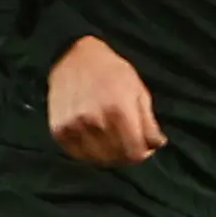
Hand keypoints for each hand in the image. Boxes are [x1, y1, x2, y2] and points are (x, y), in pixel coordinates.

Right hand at [47, 35, 162, 165]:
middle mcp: (95, 120)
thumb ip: (148, 122)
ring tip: (113, 142)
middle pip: (118, 158)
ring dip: (109, 155)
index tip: (144, 147)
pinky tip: (96, 140)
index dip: (143, 153)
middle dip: (128, 154)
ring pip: (98, 160)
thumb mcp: (138, 90)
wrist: (73, 56)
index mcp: (119, 110)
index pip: (135, 152)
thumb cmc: (111, 71)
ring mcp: (74, 127)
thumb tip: (156, 145)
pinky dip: (90, 153)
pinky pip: (79, 155)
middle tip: (129, 143)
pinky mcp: (59, 130)